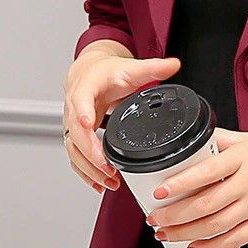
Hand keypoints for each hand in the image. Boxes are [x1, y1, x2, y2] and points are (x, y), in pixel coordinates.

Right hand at [62, 52, 180, 193]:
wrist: (89, 73)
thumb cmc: (107, 73)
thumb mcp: (130, 68)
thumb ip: (152, 68)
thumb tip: (174, 64)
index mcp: (85, 88)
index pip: (80, 100)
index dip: (83, 113)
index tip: (89, 124)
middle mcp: (74, 108)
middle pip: (75, 133)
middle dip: (91, 153)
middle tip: (109, 168)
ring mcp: (73, 124)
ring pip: (74, 150)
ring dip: (89, 168)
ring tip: (110, 181)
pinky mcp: (76, 136)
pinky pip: (76, 157)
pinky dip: (86, 172)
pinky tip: (99, 184)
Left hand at [144, 128, 247, 247]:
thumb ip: (222, 141)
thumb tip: (194, 141)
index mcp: (244, 158)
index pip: (205, 171)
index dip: (180, 184)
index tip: (160, 192)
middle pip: (205, 204)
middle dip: (174, 216)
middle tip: (155, 218)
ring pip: (215, 225)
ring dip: (185, 233)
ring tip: (165, 234)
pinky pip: (234, 240)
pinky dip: (211, 246)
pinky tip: (195, 246)